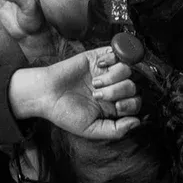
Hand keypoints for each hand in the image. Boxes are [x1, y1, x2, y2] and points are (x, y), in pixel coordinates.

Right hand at [9, 45, 140, 139]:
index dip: (131, 104)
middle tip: (97, 95)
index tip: (115, 107)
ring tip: (95, 82)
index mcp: (113, 106)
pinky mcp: (97, 57)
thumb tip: (138, 122)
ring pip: (127, 69)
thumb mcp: (91, 130)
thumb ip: (116, 130)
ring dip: (113, 77)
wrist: (45, 94)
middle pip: (133, 85)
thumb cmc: (65, 114)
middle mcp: (112, 88)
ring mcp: (106, 72)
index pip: (136, 102)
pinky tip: (98, 66)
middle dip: (118, 91)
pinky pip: (116, 52)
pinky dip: (111, 58)